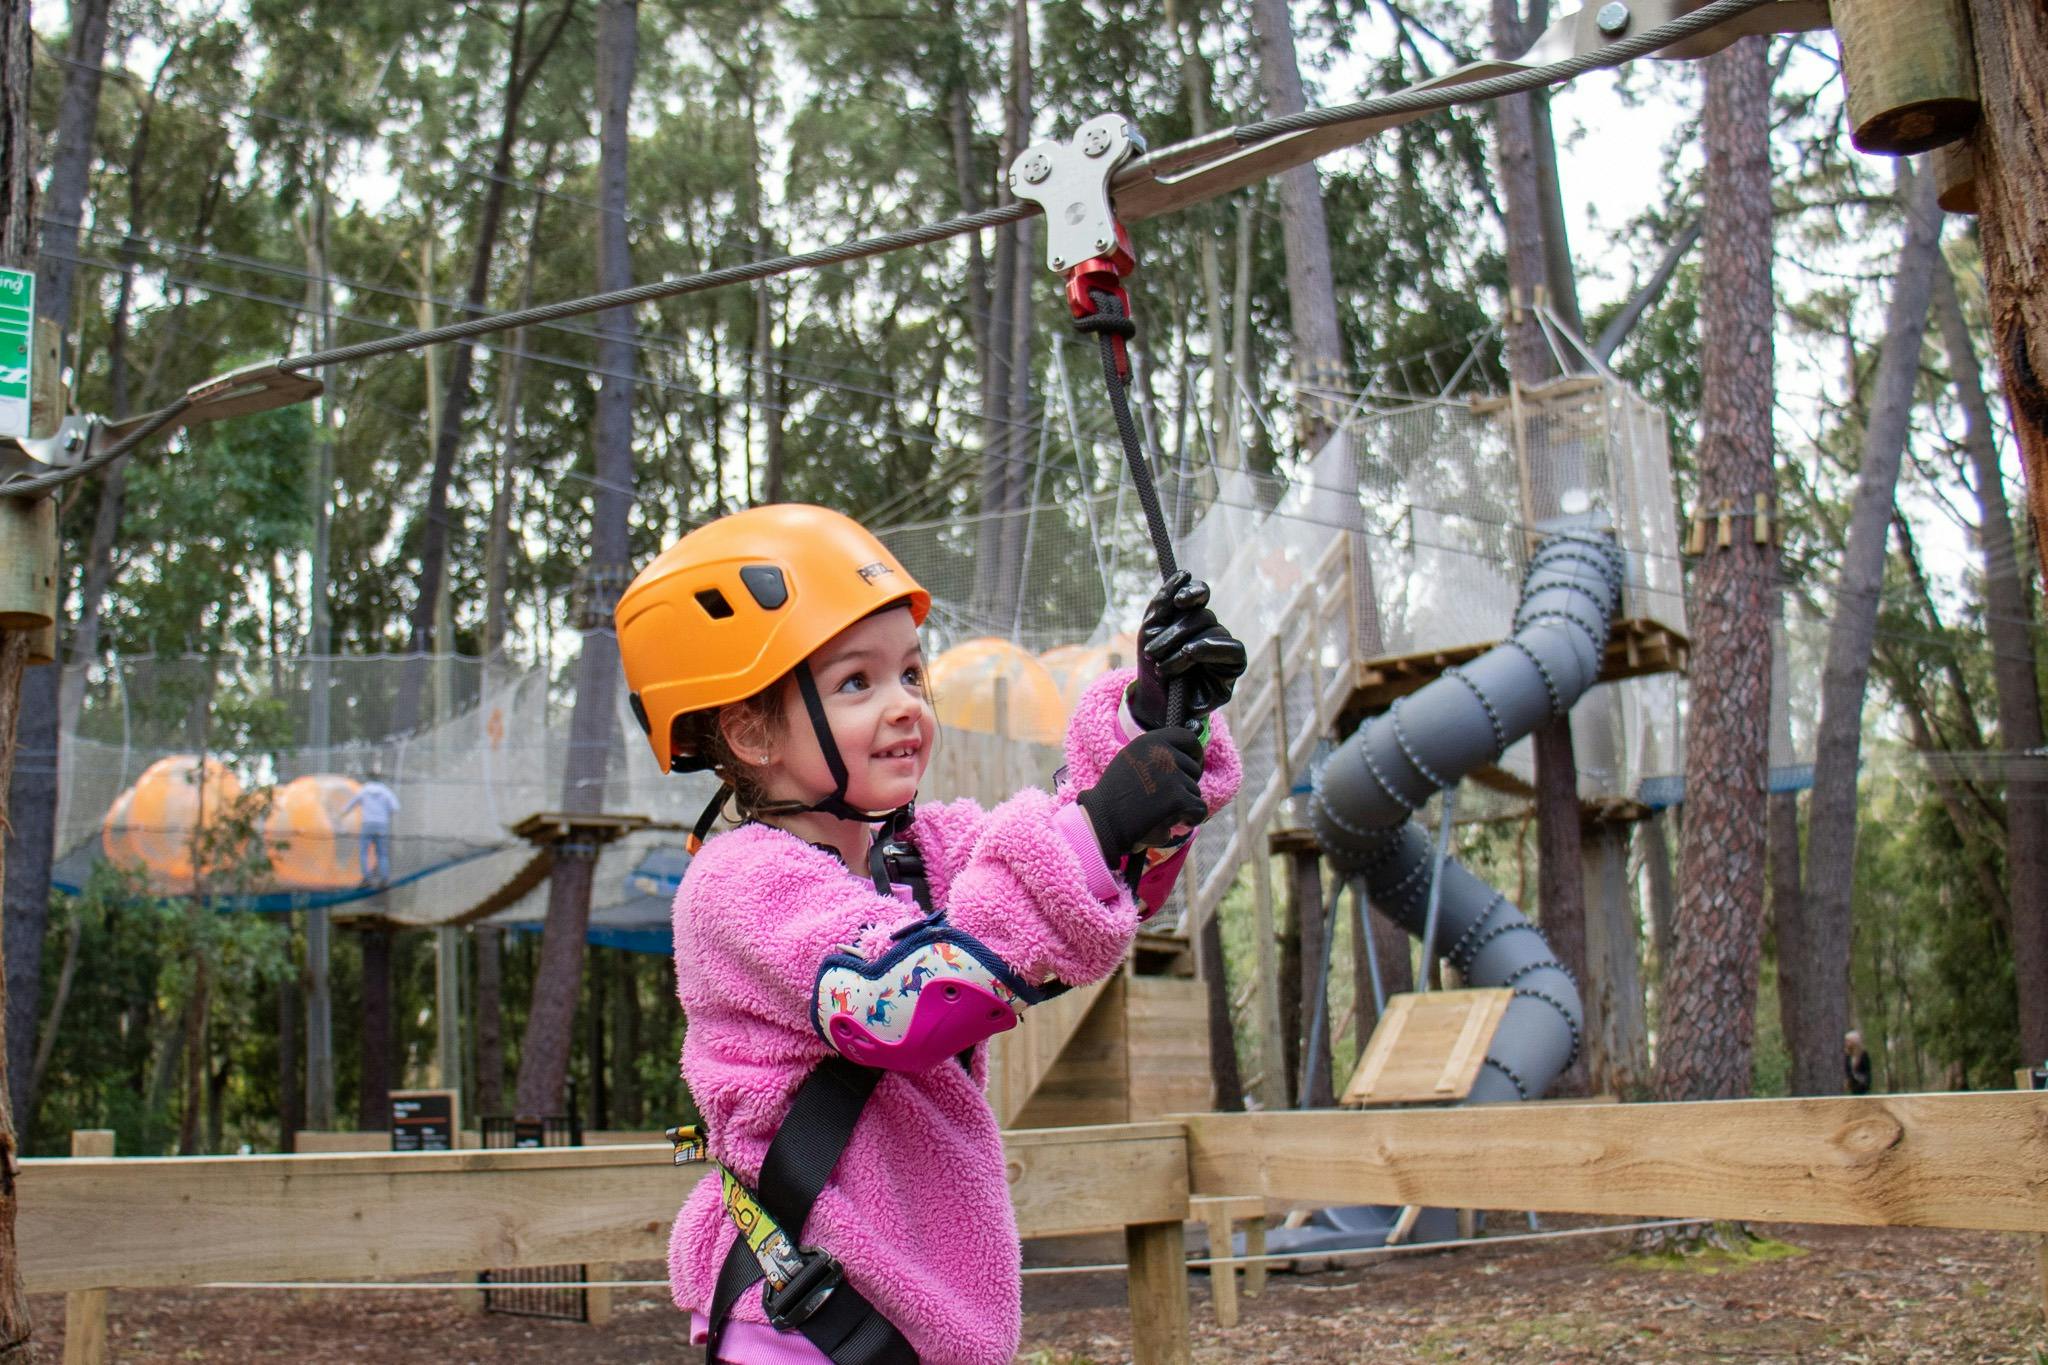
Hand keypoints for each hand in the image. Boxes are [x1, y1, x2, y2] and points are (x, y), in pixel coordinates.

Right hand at [1075, 729, 1208, 866]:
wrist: (1103, 821)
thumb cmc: (1115, 795)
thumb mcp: (1132, 759)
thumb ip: (1156, 754)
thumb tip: (1185, 755)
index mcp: (1151, 740)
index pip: (1188, 738)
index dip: (1195, 754)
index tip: (1193, 767)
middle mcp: (1163, 753)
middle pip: (1194, 768)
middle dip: (1186, 785)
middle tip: (1168, 799)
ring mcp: (1172, 775)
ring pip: (1196, 790)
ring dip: (1184, 804)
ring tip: (1161, 811)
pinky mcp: (1178, 798)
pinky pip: (1199, 809)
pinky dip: (1192, 819)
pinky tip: (1177, 823)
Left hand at [1129, 572, 1246, 729]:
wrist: (1154, 703)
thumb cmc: (1153, 665)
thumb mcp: (1150, 632)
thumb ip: (1163, 603)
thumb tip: (1184, 574)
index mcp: (1191, 617)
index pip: (1200, 594)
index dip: (1192, 592)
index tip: (1178, 601)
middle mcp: (1210, 629)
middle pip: (1202, 616)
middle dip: (1174, 633)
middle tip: (1152, 653)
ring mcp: (1223, 648)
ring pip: (1213, 632)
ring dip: (1184, 648)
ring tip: (1164, 667)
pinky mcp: (1232, 668)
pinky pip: (1233, 650)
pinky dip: (1211, 649)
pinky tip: (1191, 655)